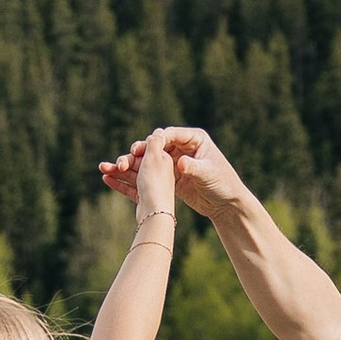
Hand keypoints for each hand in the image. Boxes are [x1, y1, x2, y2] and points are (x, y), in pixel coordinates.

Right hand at [98, 126, 242, 219]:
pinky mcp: (170, 177)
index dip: (153, 141)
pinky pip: (149, 174)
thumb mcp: (208, 174)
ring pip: (148, 161)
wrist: (226, 204)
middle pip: (155, 147)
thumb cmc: (223, 184)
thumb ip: (193, 167)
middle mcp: (182, 148)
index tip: (141, 149)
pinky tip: (115, 178)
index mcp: (194, 139)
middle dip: (138, 153)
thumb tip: (180, 163)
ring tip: (113, 168)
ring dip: (131, 164)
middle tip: (126, 159)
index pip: (169, 135)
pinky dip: (134, 177)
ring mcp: (174, 162)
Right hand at [116, 125, 179, 236]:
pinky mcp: (144, 198)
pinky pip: (129, 188)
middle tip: (112, 164)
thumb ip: (155, 143)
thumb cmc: (155, 184)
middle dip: (122, 162)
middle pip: (136, 163)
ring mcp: (151, 186)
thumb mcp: (155, 158)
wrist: (156, 213)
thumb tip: (158, 131)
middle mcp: (158, 173)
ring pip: (131, 175)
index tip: (132, 152)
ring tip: (101, 168)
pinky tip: (105, 178)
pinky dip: (118, 183)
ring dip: (116, 171)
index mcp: (164, 161)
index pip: (147, 150)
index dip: (136, 150)